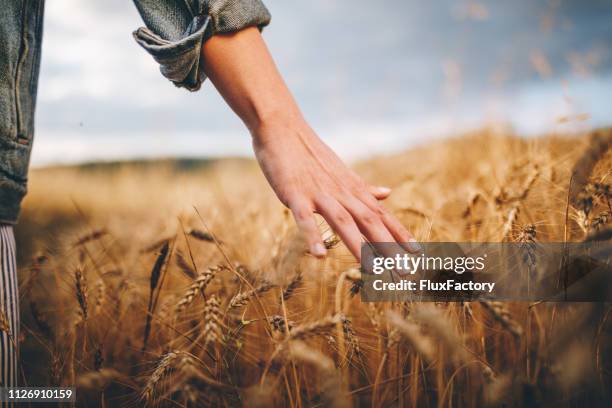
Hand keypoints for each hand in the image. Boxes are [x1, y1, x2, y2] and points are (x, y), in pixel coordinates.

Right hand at [251, 116, 419, 259]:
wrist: (282, 128)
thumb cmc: (310, 153)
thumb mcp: (341, 172)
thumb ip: (363, 188)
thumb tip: (388, 193)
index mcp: (352, 189)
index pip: (380, 214)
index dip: (399, 233)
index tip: (417, 253)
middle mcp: (341, 192)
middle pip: (369, 221)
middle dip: (388, 247)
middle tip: (404, 272)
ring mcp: (318, 193)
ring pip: (343, 221)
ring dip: (358, 246)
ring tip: (372, 271)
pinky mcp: (295, 194)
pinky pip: (304, 217)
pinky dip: (312, 235)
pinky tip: (319, 256)